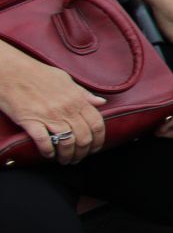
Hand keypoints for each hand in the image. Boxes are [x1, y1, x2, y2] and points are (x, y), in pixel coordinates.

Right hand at [0, 49, 105, 163]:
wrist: (11, 71)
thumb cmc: (38, 74)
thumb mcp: (66, 80)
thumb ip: (84, 94)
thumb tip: (101, 102)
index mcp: (77, 99)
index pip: (97, 124)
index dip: (99, 140)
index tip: (95, 148)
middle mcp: (66, 109)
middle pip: (84, 137)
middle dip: (83, 152)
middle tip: (79, 158)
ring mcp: (49, 115)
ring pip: (67, 142)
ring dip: (68, 155)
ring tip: (66, 160)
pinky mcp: (31, 121)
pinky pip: (44, 141)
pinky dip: (49, 151)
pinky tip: (49, 154)